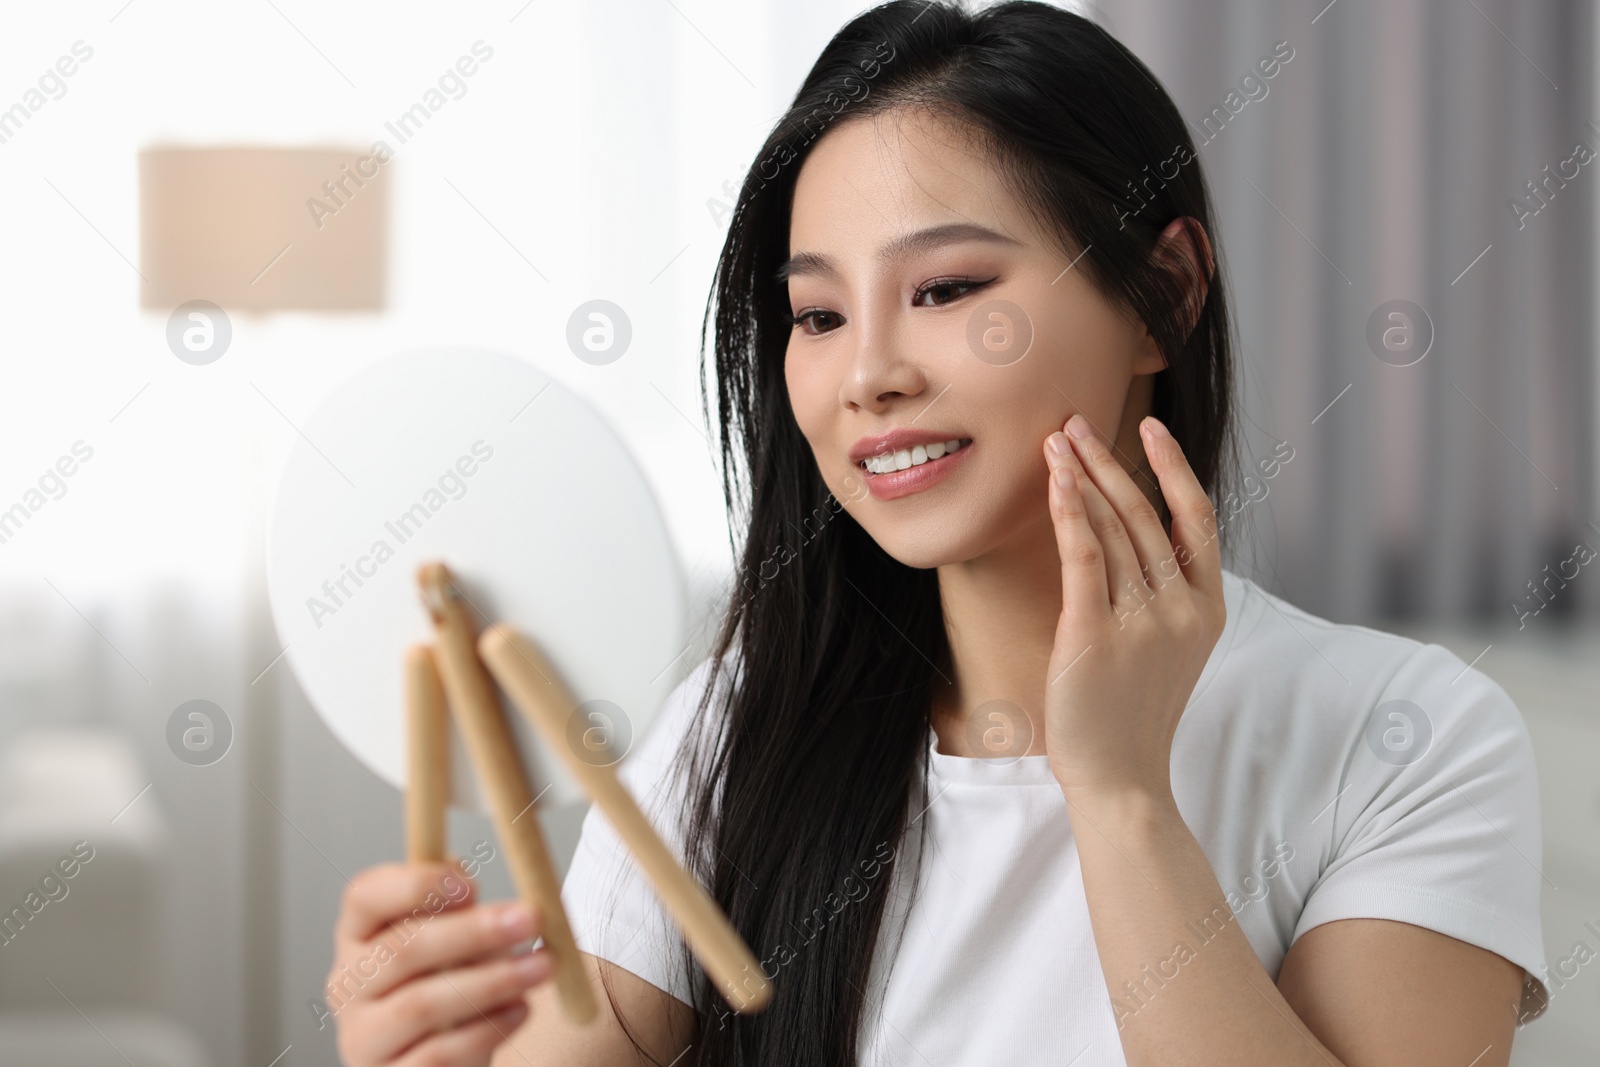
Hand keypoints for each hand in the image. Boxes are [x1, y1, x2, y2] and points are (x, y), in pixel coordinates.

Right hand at [327, 862, 555, 1065]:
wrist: (448, 1056)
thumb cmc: (451, 982)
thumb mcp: (452, 937)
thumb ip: (454, 905)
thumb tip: (463, 873)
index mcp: (358, 935)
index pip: (364, 897)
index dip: (415, 885)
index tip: (473, 885)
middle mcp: (349, 984)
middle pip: (401, 950)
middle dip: (473, 932)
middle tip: (530, 918)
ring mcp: (363, 1037)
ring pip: (420, 1004)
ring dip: (491, 981)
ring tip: (541, 966)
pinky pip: (437, 1055)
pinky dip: (484, 1030)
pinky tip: (520, 1010)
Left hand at [1040, 412, 1225, 805]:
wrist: (1122, 779)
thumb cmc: (1134, 713)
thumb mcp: (1168, 649)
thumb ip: (1163, 595)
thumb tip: (1131, 537)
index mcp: (1208, 608)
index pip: (1198, 519)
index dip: (1174, 468)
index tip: (1149, 429)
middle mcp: (1181, 608)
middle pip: (1145, 514)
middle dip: (1108, 461)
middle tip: (1075, 421)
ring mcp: (1141, 621)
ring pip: (1114, 528)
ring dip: (1083, 475)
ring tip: (1057, 439)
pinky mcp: (1095, 634)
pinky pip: (1083, 556)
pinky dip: (1070, 510)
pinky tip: (1056, 479)